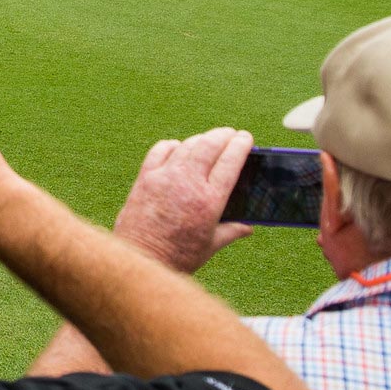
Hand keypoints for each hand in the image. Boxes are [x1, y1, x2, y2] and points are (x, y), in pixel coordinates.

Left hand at [110, 128, 253, 272]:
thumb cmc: (179, 255)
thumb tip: (249, 228)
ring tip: (210, 140)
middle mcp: (188, 183)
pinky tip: (179, 148)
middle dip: (223, 136)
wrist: (141, 256)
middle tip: (231, 133)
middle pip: (209, 146)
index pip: (230, 163)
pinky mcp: (145, 177)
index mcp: (210, 200)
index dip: (240, 146)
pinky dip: (173, 145)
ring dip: (201, 139)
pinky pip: (160, 151)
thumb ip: (231, 231)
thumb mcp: (211, 245)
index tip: (246, 137)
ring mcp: (164, 177)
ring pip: (186, 146)